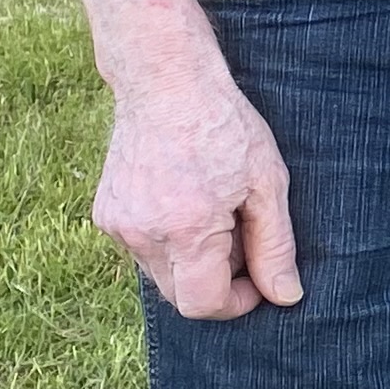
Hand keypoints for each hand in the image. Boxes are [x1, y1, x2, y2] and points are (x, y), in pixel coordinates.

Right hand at [94, 31, 300, 320]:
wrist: (166, 83)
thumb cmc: (226, 128)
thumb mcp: (267, 184)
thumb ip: (275, 247)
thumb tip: (285, 297)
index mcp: (187, 231)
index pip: (202, 305)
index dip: (236, 302)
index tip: (257, 279)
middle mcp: (143, 234)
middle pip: (179, 295)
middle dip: (215, 280)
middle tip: (240, 235)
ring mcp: (117, 224)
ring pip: (160, 272)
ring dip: (190, 259)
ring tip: (213, 209)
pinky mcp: (104, 213)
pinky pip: (141, 247)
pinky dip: (167, 239)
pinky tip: (184, 199)